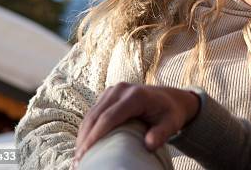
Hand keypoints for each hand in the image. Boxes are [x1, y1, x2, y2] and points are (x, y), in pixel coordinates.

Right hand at [74, 83, 199, 163]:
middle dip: (84, 139)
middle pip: (96, 116)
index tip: (85, 154)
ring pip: (91, 114)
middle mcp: (121, 90)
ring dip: (82, 135)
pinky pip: (93, 113)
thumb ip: (162, 133)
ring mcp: (113, 91)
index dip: (95, 136)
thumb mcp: (171, 123)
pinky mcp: (108, 95)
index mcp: (135, 96)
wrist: (170, 98)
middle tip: (78, 161)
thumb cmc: (170, 113)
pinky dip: (87, 129)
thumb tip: (149, 145)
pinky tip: (84, 145)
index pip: (109, 117)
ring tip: (78, 157)